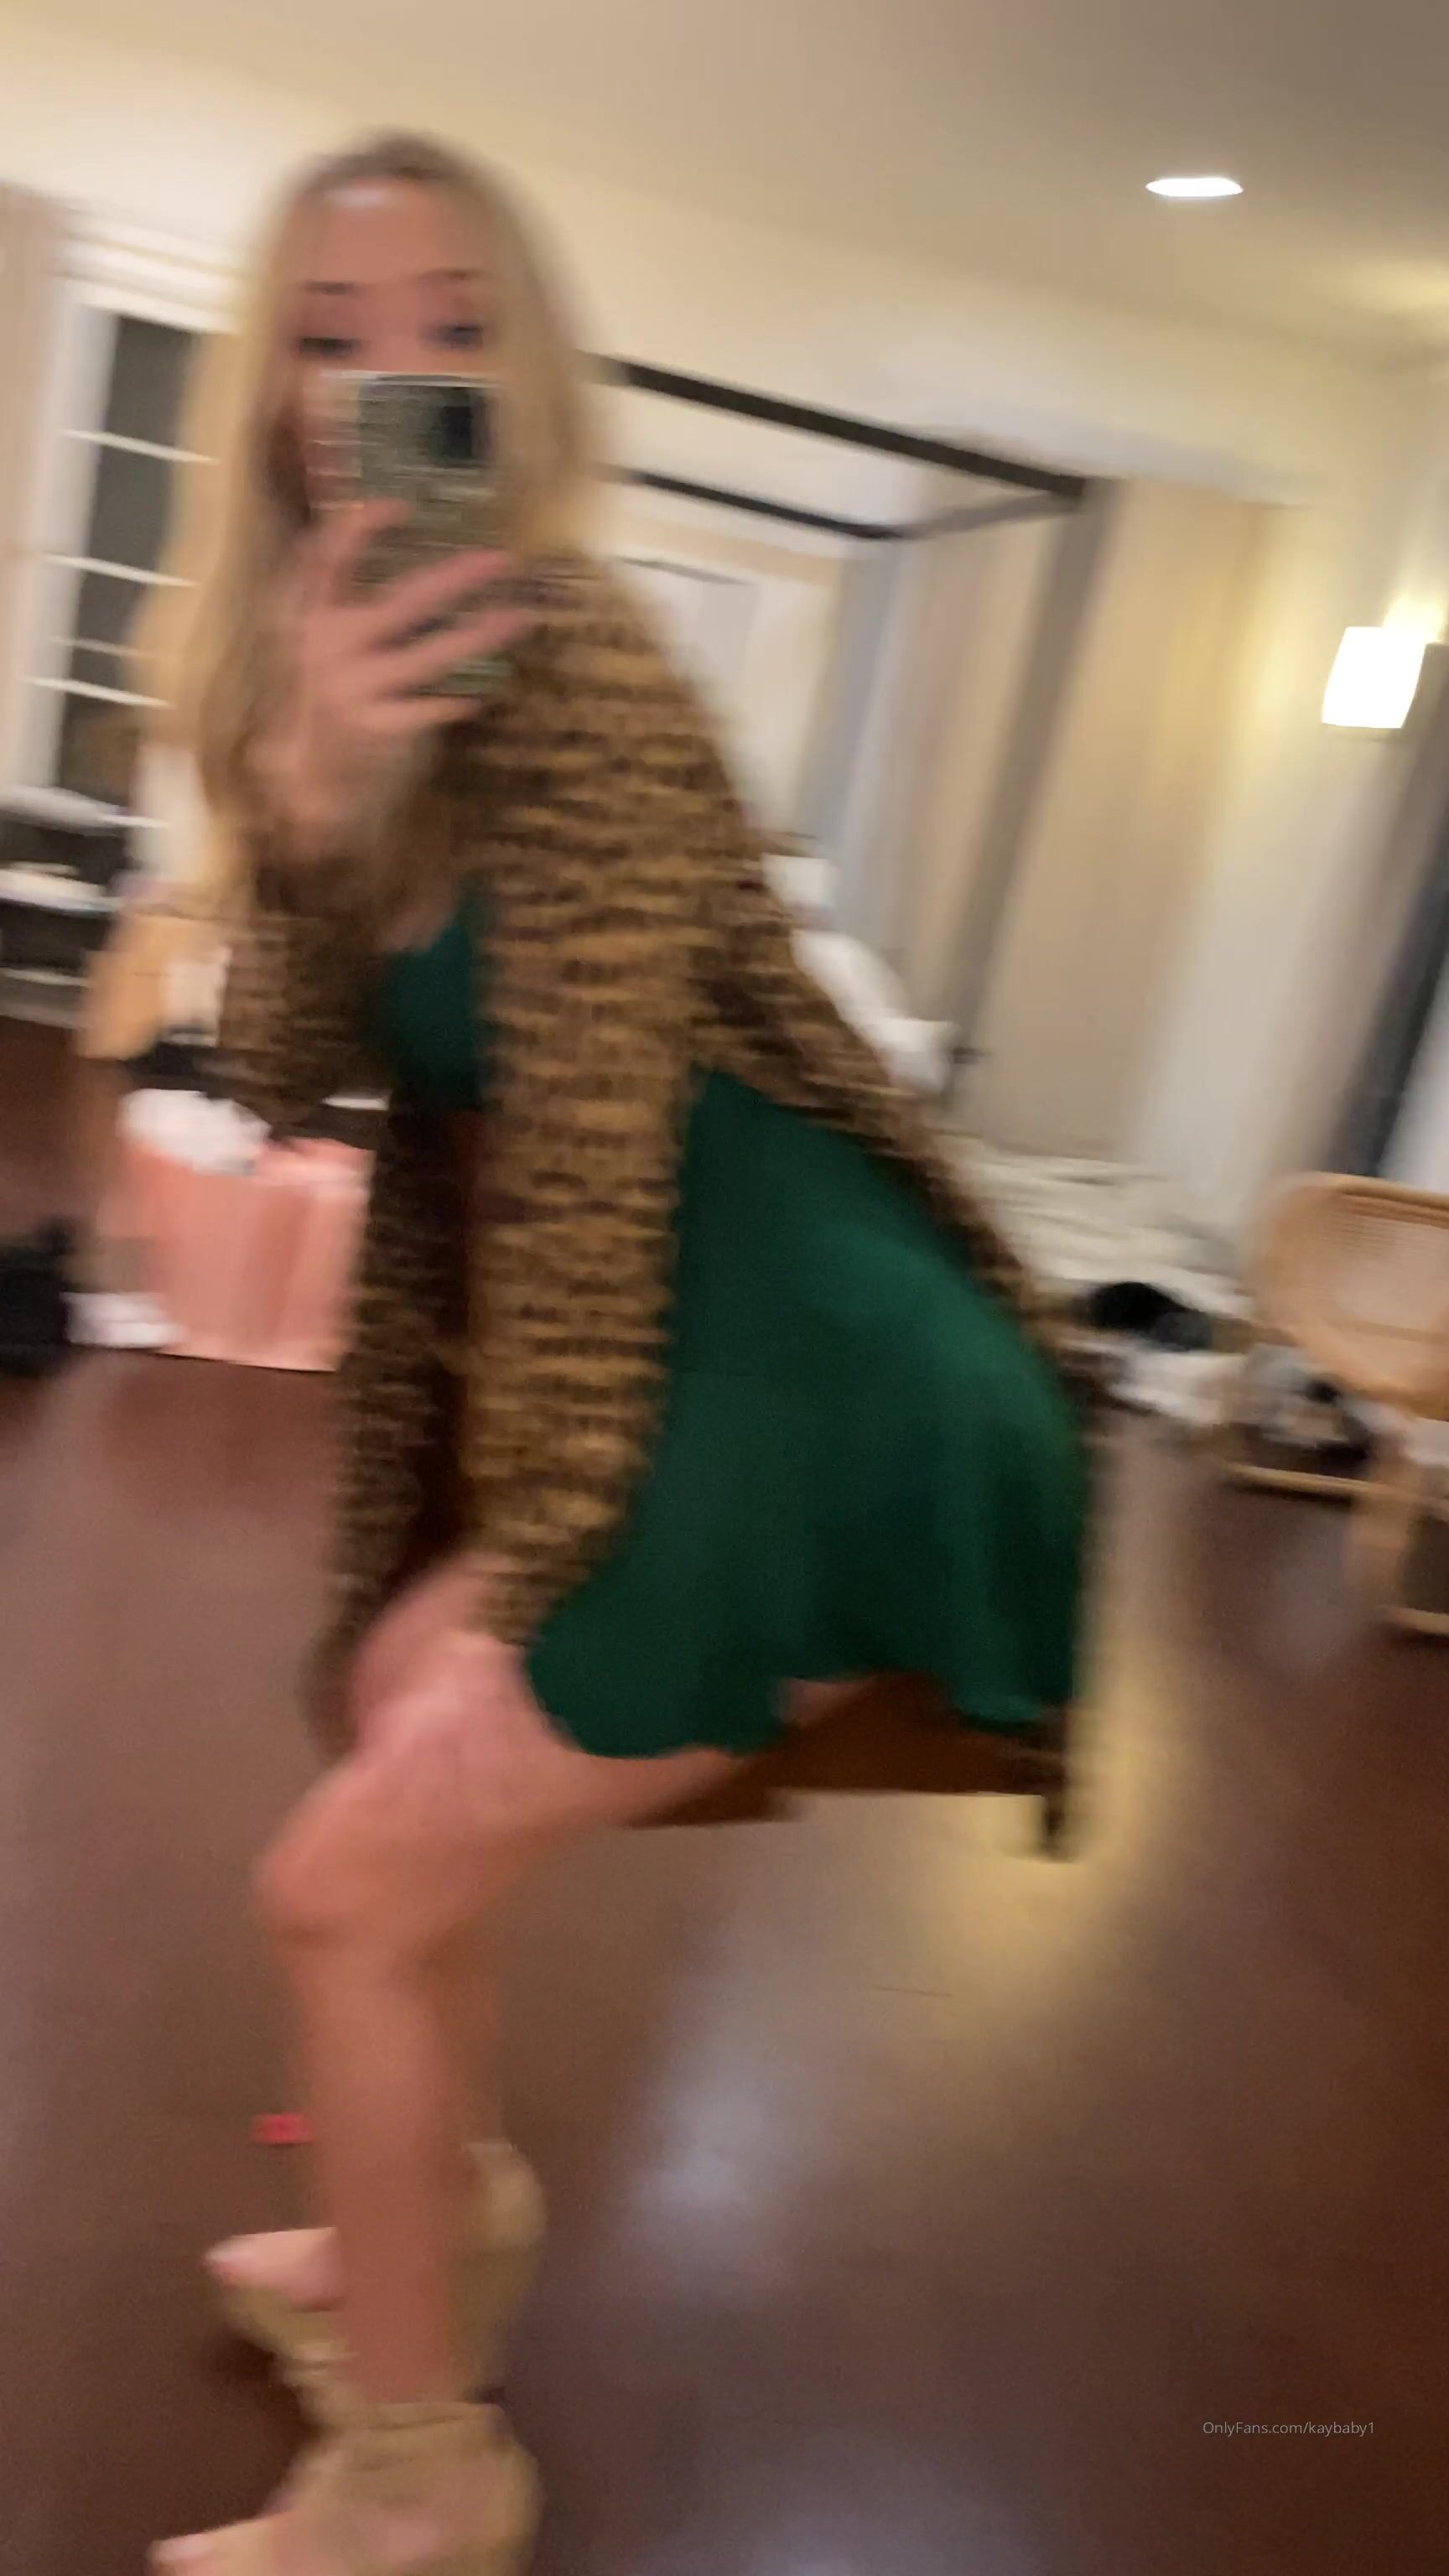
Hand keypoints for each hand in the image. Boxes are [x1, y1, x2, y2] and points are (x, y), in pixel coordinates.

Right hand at [255, 502, 531, 860]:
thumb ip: (342, 594)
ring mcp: (356, 688)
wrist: (312, 772)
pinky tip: (486, 688)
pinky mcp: (379, 727)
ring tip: (521, 616)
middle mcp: (330, 647)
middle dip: (456, 579)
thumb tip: (390, 537)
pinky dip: (460, 696)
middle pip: (402, 603)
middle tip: (501, 559)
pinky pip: (432, 706)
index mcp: (311, 615)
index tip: (397, 505)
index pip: (325, 560)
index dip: (356, 530)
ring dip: (481, 634)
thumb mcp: (319, 639)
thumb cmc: (327, 690)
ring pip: (432, 655)